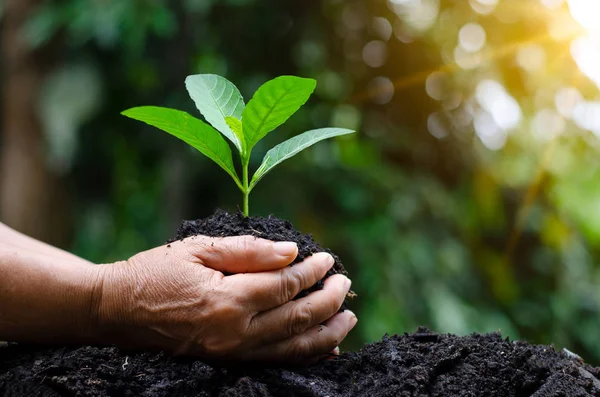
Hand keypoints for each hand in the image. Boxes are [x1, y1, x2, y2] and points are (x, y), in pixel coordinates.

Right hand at [93, 236, 356, 362]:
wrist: (117, 310)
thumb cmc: (156, 272)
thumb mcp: (198, 248)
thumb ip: (248, 250)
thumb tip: (292, 252)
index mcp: (226, 298)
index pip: (285, 285)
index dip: (311, 271)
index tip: (327, 259)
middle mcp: (234, 332)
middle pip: (297, 317)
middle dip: (328, 299)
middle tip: (345, 282)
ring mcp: (231, 352)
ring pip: (293, 346)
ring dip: (327, 331)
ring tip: (348, 316)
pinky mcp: (227, 361)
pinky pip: (275, 362)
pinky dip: (304, 355)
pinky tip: (325, 347)